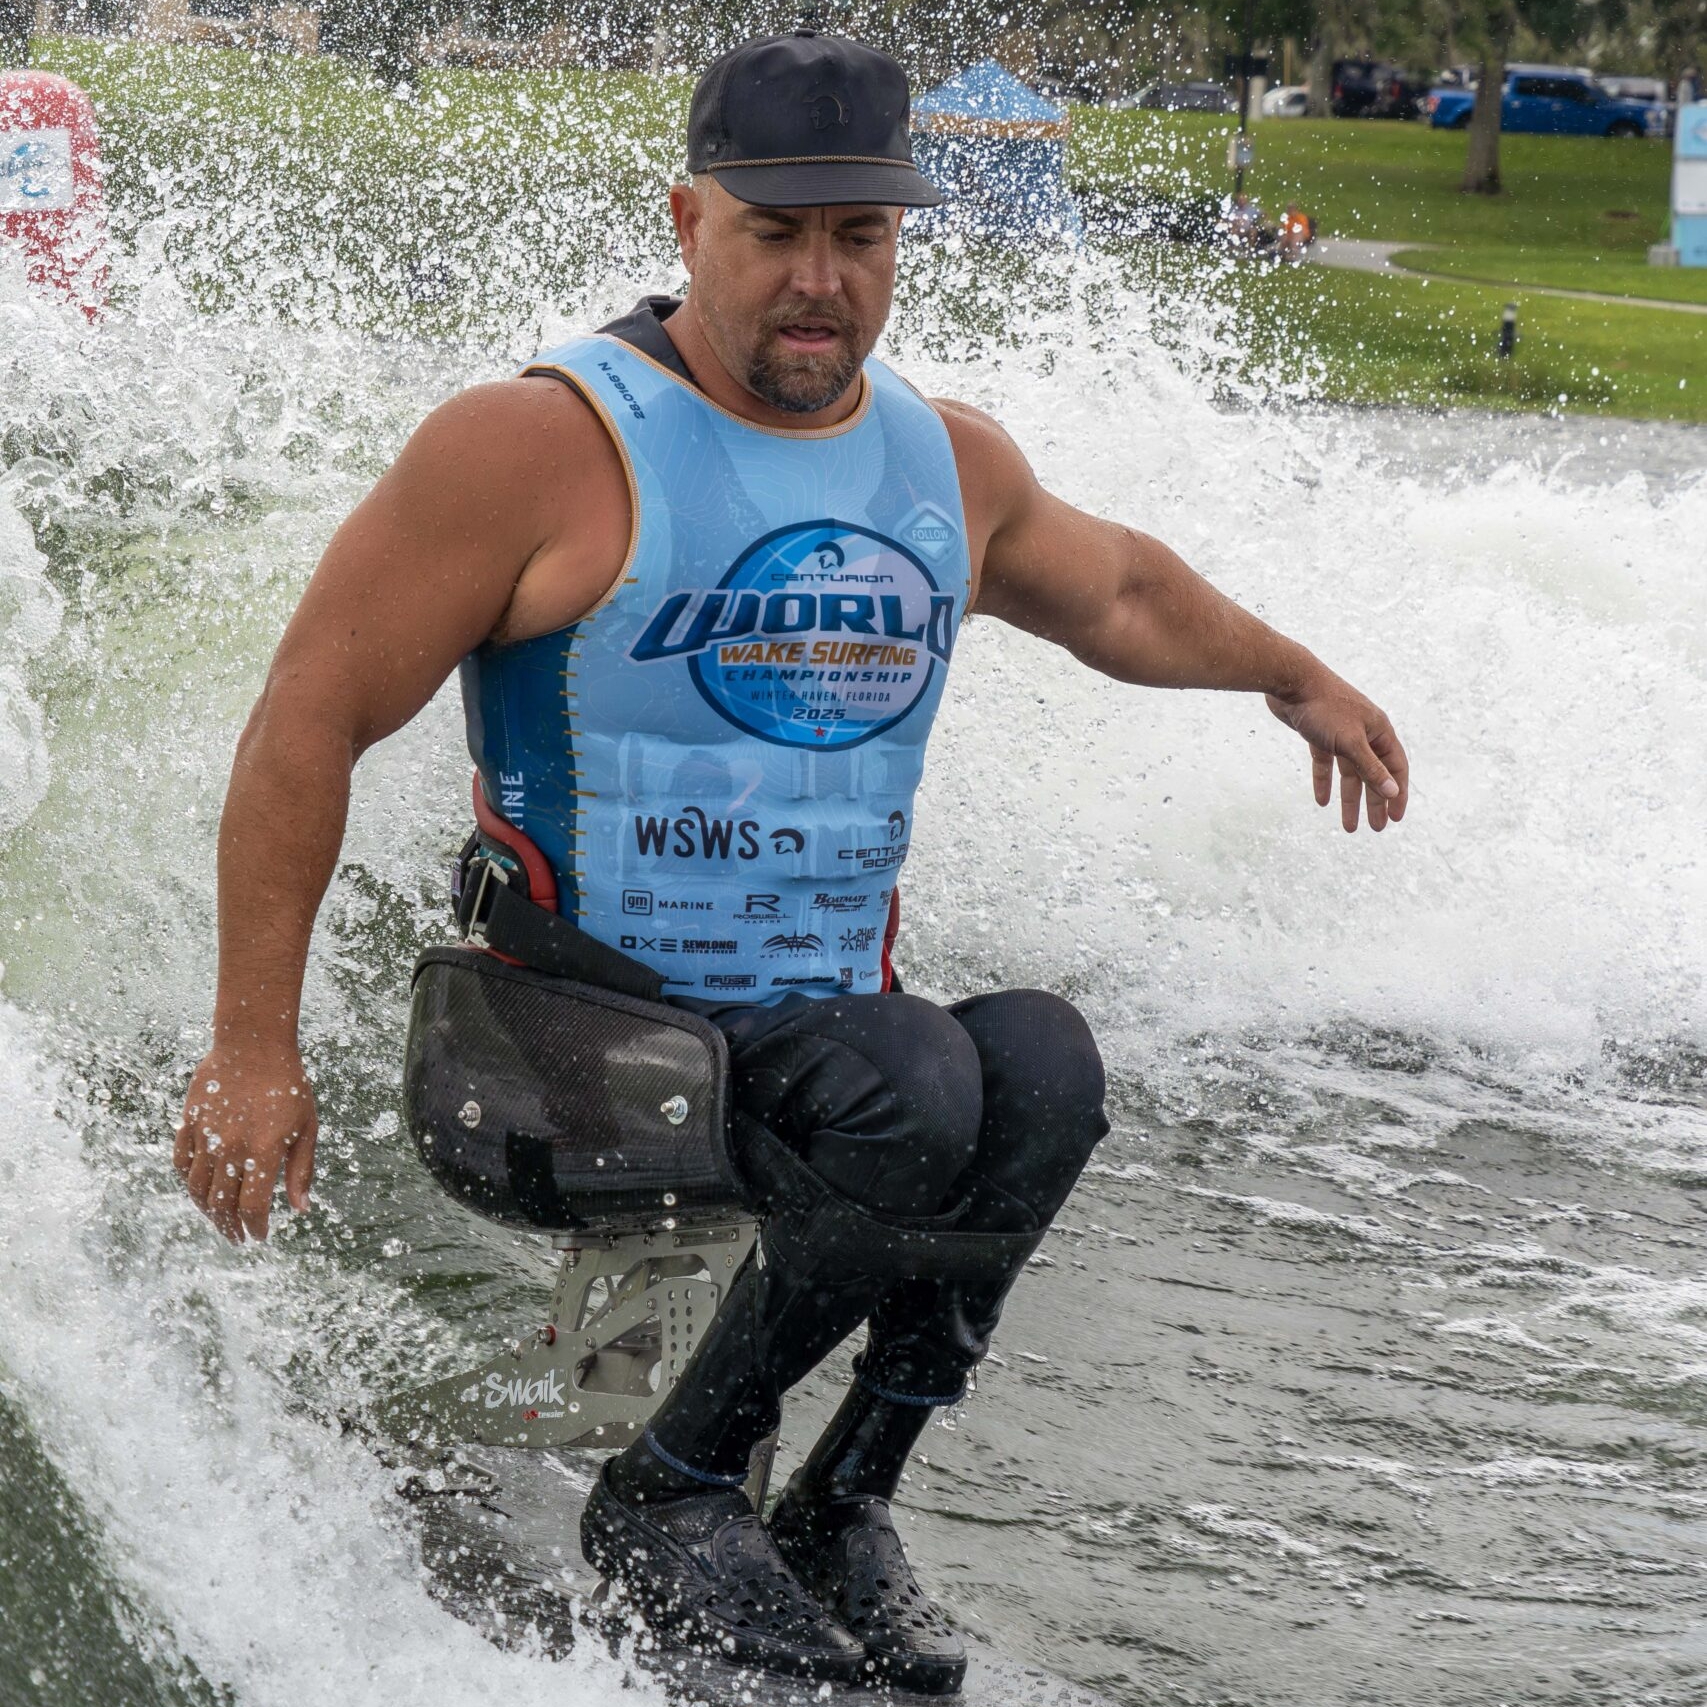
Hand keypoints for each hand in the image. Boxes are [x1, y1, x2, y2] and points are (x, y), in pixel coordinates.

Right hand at [175, 1044, 317, 1242]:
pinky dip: (188, 1183)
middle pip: (221, 1204)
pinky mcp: (189, 1123)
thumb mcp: (307, 1127)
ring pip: (197, 1189)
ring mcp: (206, 1136)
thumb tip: (301, 1209)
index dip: (255, 1227)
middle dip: (230, 1227)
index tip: (260, 1236)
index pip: (252, 1206)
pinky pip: (181, 1163)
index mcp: (263, 1151)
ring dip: (207, 1211)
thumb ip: (301, 1170)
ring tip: (220, 1220)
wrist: (253, 1044)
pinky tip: (200, 1191)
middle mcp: (230, 1148)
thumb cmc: (288, 1085)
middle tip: (238, 1238)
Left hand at [1266, 670, 1408, 831]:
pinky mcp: (1318, 734)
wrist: (1289, 681)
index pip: (1396, 768)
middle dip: (1375, 802)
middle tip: (1376, 828)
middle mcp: (1363, 732)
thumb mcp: (1350, 741)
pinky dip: (1324, 781)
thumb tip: (1393, 792)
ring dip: (1349, 798)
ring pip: (1348, 772)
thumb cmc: (1323, 707)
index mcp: (1378, 731)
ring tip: (1349, 826)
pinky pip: (1325, 763)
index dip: (1397, 794)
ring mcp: (1340, 733)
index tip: (1395, 818)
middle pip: (1373, 773)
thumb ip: (1371, 768)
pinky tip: (1321, 801)